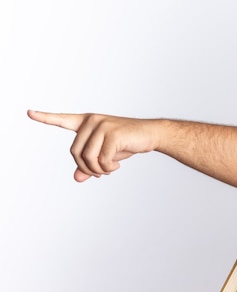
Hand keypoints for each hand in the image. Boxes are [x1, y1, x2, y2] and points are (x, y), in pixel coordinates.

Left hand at [27, 110, 161, 181]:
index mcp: (88, 122)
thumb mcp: (106, 154)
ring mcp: (102, 126)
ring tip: (110, 169)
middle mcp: (92, 121)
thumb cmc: (128, 143)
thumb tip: (77, 178)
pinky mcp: (112, 134)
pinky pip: (102, 159)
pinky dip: (108, 167)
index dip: (45, 118)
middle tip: (101, 173)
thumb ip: (90, 165)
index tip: (29, 113)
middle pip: (75, 152)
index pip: (63, 119)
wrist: (151, 134)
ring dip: (98, 169)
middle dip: (87, 168)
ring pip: (87, 157)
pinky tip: (117, 165)